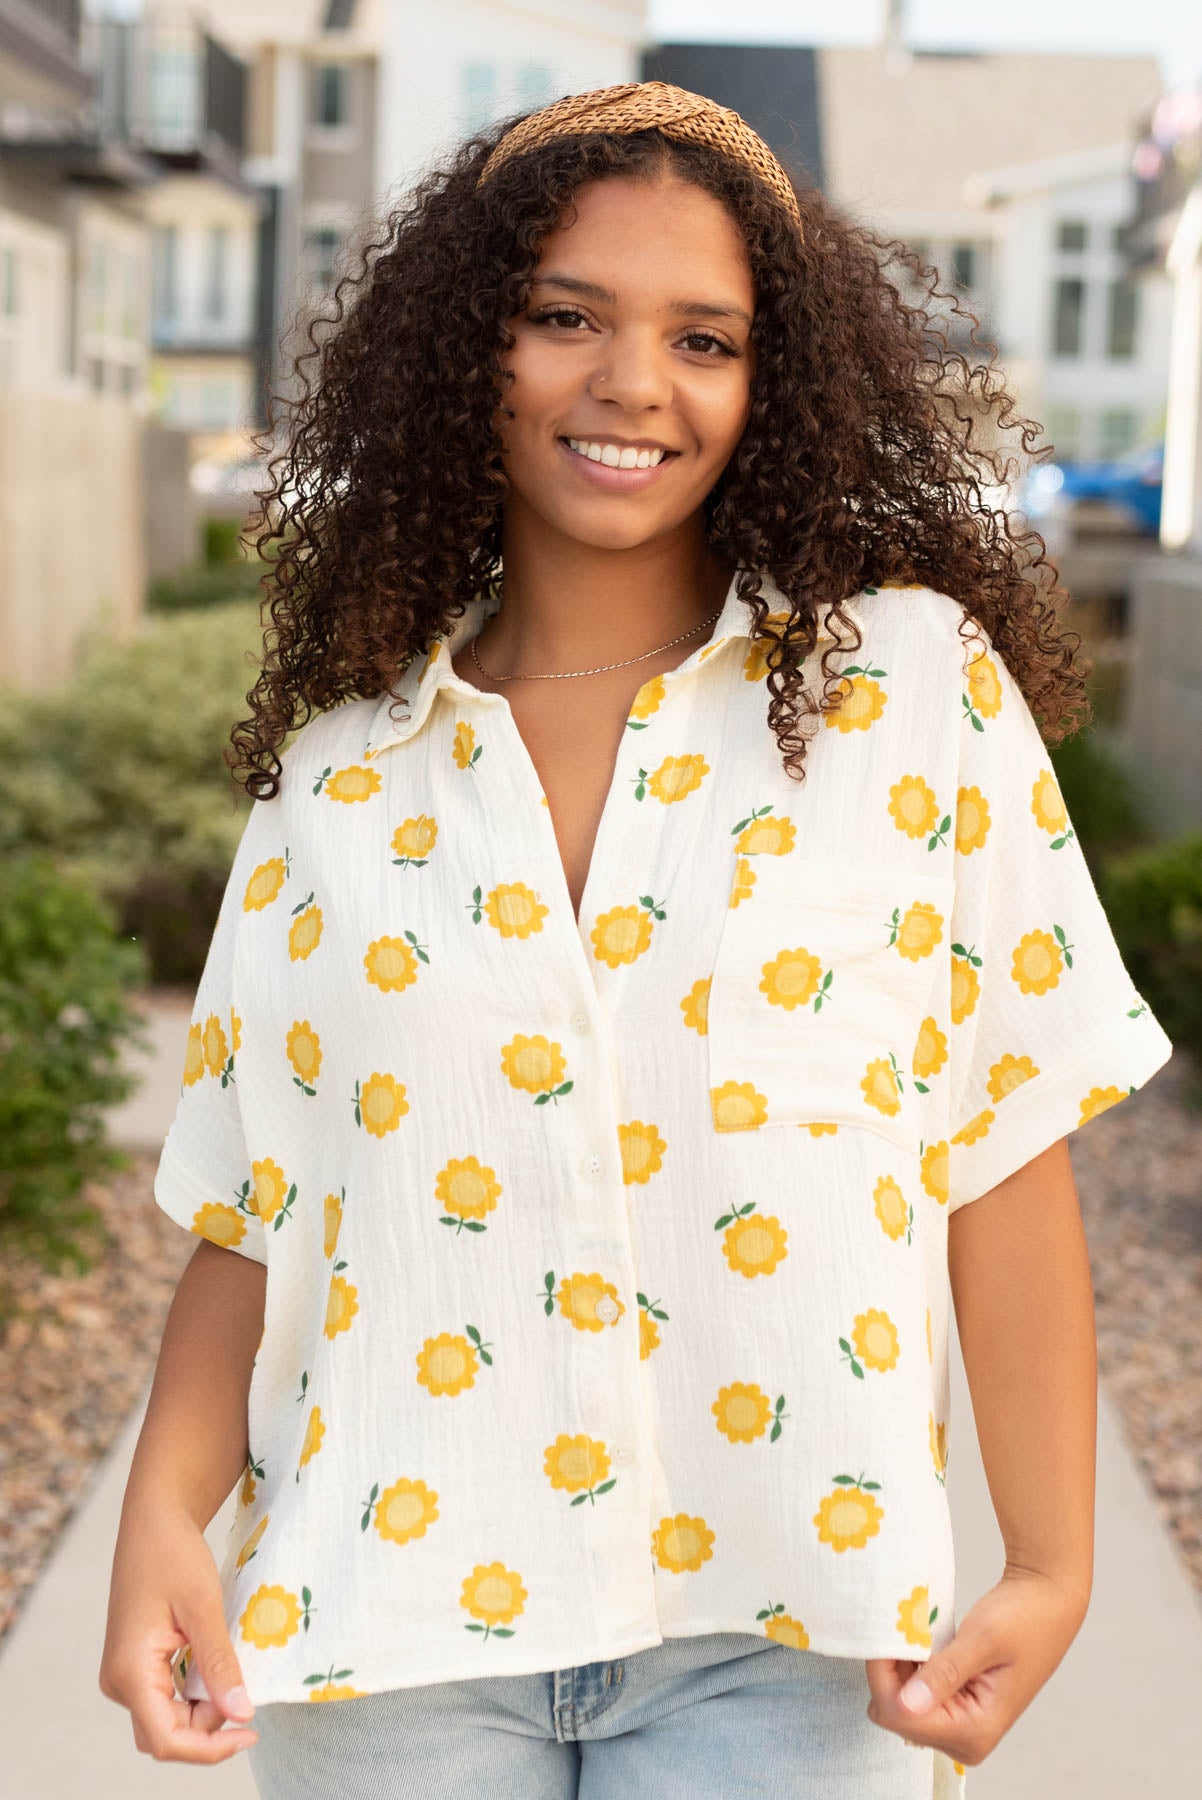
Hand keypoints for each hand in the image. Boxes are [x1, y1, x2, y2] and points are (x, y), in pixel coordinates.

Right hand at [98, 1495, 258, 1762]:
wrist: (153, 1520)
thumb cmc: (174, 1554)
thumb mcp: (204, 1607)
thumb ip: (219, 1664)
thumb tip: (241, 1714)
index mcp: (130, 1672)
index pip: (167, 1740)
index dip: (210, 1749)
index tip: (251, 1733)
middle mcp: (119, 1681)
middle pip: (165, 1736)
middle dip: (209, 1731)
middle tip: (248, 1699)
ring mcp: (125, 1674)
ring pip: (165, 1720)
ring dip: (203, 1714)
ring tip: (235, 1679)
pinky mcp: (135, 1665)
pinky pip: (164, 1699)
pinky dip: (194, 1697)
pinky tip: (219, 1672)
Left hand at [864, 1564, 1088, 1767]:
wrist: (1048, 1603)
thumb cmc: (1024, 1618)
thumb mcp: (982, 1640)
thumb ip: (944, 1673)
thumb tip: (907, 1705)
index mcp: (975, 1732)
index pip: (902, 1716)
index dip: (883, 1673)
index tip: (884, 1631)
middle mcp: (966, 1740)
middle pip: (897, 1714)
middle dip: (890, 1672)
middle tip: (901, 1628)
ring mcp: (961, 1727)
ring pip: (901, 1703)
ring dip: (899, 1666)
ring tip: (914, 1631)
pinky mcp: (956, 1709)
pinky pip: (915, 1694)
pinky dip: (911, 1666)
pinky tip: (921, 1641)